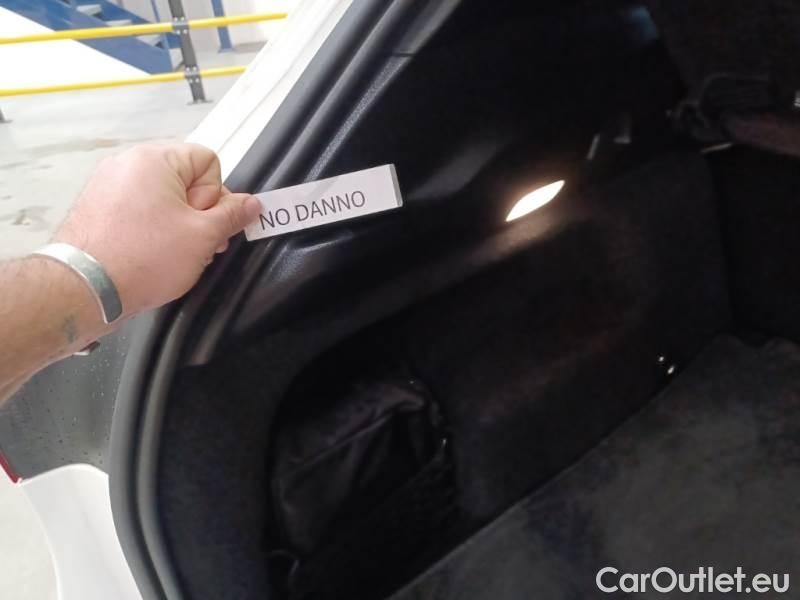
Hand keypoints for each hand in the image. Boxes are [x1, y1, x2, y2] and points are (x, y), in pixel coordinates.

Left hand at [54, 143, 260, 316]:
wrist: (87, 288)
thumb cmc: (142, 259)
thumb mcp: (203, 237)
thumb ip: (232, 215)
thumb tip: (251, 204)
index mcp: (155, 159)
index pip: (208, 161)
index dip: (215, 194)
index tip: (204, 222)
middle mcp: (128, 163)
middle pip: (186, 178)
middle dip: (199, 211)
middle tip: (198, 243)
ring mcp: (109, 184)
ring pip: (163, 196)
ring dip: (178, 222)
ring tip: (174, 252)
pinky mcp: (98, 206)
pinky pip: (140, 208)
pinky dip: (152, 228)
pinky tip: (153, 253)